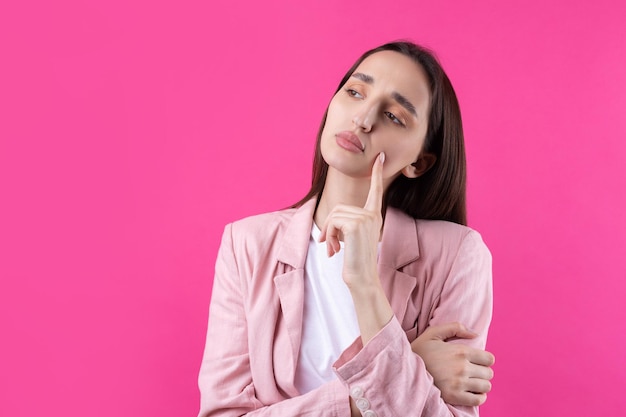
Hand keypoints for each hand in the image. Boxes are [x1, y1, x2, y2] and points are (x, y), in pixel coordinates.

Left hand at [319, 152, 384, 288]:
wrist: (362, 280)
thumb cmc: (356, 262)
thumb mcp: (353, 238)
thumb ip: (348, 223)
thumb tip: (332, 219)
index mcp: (374, 216)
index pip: (376, 191)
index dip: (377, 174)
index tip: (380, 158)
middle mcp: (373, 215)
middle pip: (339, 208)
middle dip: (329, 226)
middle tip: (329, 245)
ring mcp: (365, 219)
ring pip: (334, 215)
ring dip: (327, 233)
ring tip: (332, 249)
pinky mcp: (355, 225)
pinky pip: (332, 222)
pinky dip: (328, 236)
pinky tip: (333, 251)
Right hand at [411, 323, 494, 406]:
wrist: (404, 369)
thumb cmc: (419, 351)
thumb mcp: (433, 333)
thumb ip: (455, 328)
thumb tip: (475, 334)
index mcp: (460, 351)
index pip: (489, 359)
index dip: (485, 360)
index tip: (477, 362)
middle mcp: (462, 367)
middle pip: (489, 373)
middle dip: (483, 372)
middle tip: (473, 372)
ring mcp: (459, 383)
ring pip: (485, 387)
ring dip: (481, 385)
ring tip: (472, 382)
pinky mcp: (454, 397)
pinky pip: (478, 400)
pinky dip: (478, 397)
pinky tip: (471, 392)